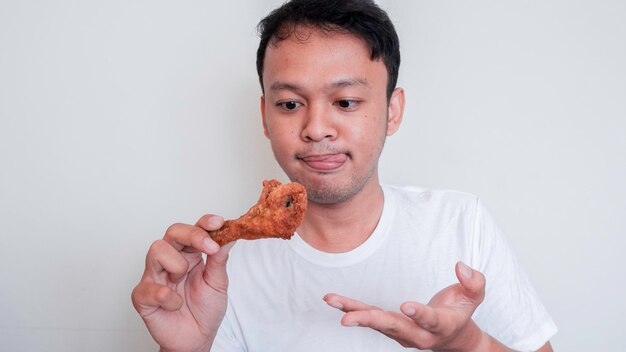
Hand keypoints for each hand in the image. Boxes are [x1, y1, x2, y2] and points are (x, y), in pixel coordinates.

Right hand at [131, 215, 234, 351]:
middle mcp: (170, 260)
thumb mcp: (218, 283)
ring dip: (177, 264)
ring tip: (183, 280)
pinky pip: (151, 287)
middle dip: (192, 235)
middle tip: (210, 248)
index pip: (194, 229)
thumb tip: (229, 236)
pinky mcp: (142, 296)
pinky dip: (168, 296)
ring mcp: (154, 276)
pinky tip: (176, 304)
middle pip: (173, 231)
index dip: (204, 223)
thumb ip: (220, 260)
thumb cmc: (205, 310)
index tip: (218, 222)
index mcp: (190, 255)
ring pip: (156, 249)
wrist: (196, 339)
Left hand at [324, 262, 488, 351]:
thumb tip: (461, 266)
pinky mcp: (389, 327)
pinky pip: (368, 317)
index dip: (419, 313)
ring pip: (376, 323)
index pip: (430, 319)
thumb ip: (474, 282)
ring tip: (331, 301)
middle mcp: (418, 334)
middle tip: (347, 319)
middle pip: (393, 327)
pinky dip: (351, 308)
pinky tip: (333, 299)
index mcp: (441, 325)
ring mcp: (401, 333)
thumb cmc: (460, 312)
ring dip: (353, 313)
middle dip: (370, 321)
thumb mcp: (475, 297)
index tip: (407, 306)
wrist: (453, 338)